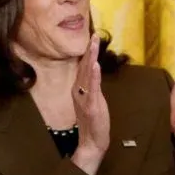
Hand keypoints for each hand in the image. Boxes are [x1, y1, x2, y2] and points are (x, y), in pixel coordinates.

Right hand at [72, 35, 109, 174]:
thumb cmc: (93, 120)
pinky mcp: (91, 104)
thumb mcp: (92, 99)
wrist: (92, 141)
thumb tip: (93, 72)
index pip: (83, 66)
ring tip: (94, 43)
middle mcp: (78, 90)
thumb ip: (91, 86)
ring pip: (87, 73)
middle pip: (84, 66)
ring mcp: (84, 97)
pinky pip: (92, 88)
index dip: (88, 51)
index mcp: (79, 88)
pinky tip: (95, 64)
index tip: (92, 37)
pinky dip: (93, 75)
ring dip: (91, 57)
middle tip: (93, 34)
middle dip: (89, 49)